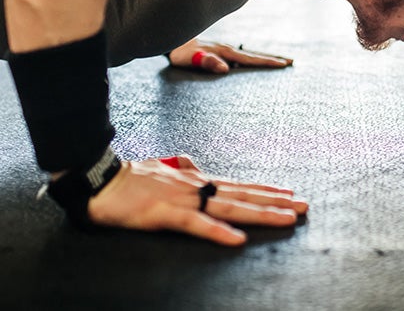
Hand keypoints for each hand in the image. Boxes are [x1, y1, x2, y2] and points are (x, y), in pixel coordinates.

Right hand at [87, 155, 308, 245]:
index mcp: (194, 178)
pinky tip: (237, 239)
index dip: (264, 190)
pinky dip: (218, 232)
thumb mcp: (161, 169)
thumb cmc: (128, 178)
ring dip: (260, 213)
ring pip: (228, 207)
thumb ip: (181, 168)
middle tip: (304, 205)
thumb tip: (193, 164)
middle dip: (275, 201)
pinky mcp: (165, 214)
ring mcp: (182, 199)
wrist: (99, 178)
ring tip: (287, 218)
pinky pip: (196, 224)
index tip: (289, 192)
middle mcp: (194, 185)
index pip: (236, 184)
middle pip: (242, 194)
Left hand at [166, 38, 292, 73]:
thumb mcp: (189, 59)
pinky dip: (253, 58)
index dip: (267, 61)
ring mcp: (224, 49)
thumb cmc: (179, 53)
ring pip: (249, 53)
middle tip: (292, 61)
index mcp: (224, 51)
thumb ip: (206, 62)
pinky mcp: (220, 51)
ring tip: (280, 60)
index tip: (283, 64)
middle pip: (254, 53)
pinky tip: (255, 62)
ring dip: (265, 57)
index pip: (250, 58)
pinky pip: (241, 56)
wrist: (171, 41)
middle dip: (273, 57)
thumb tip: (226, 69)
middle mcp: (227, 48)